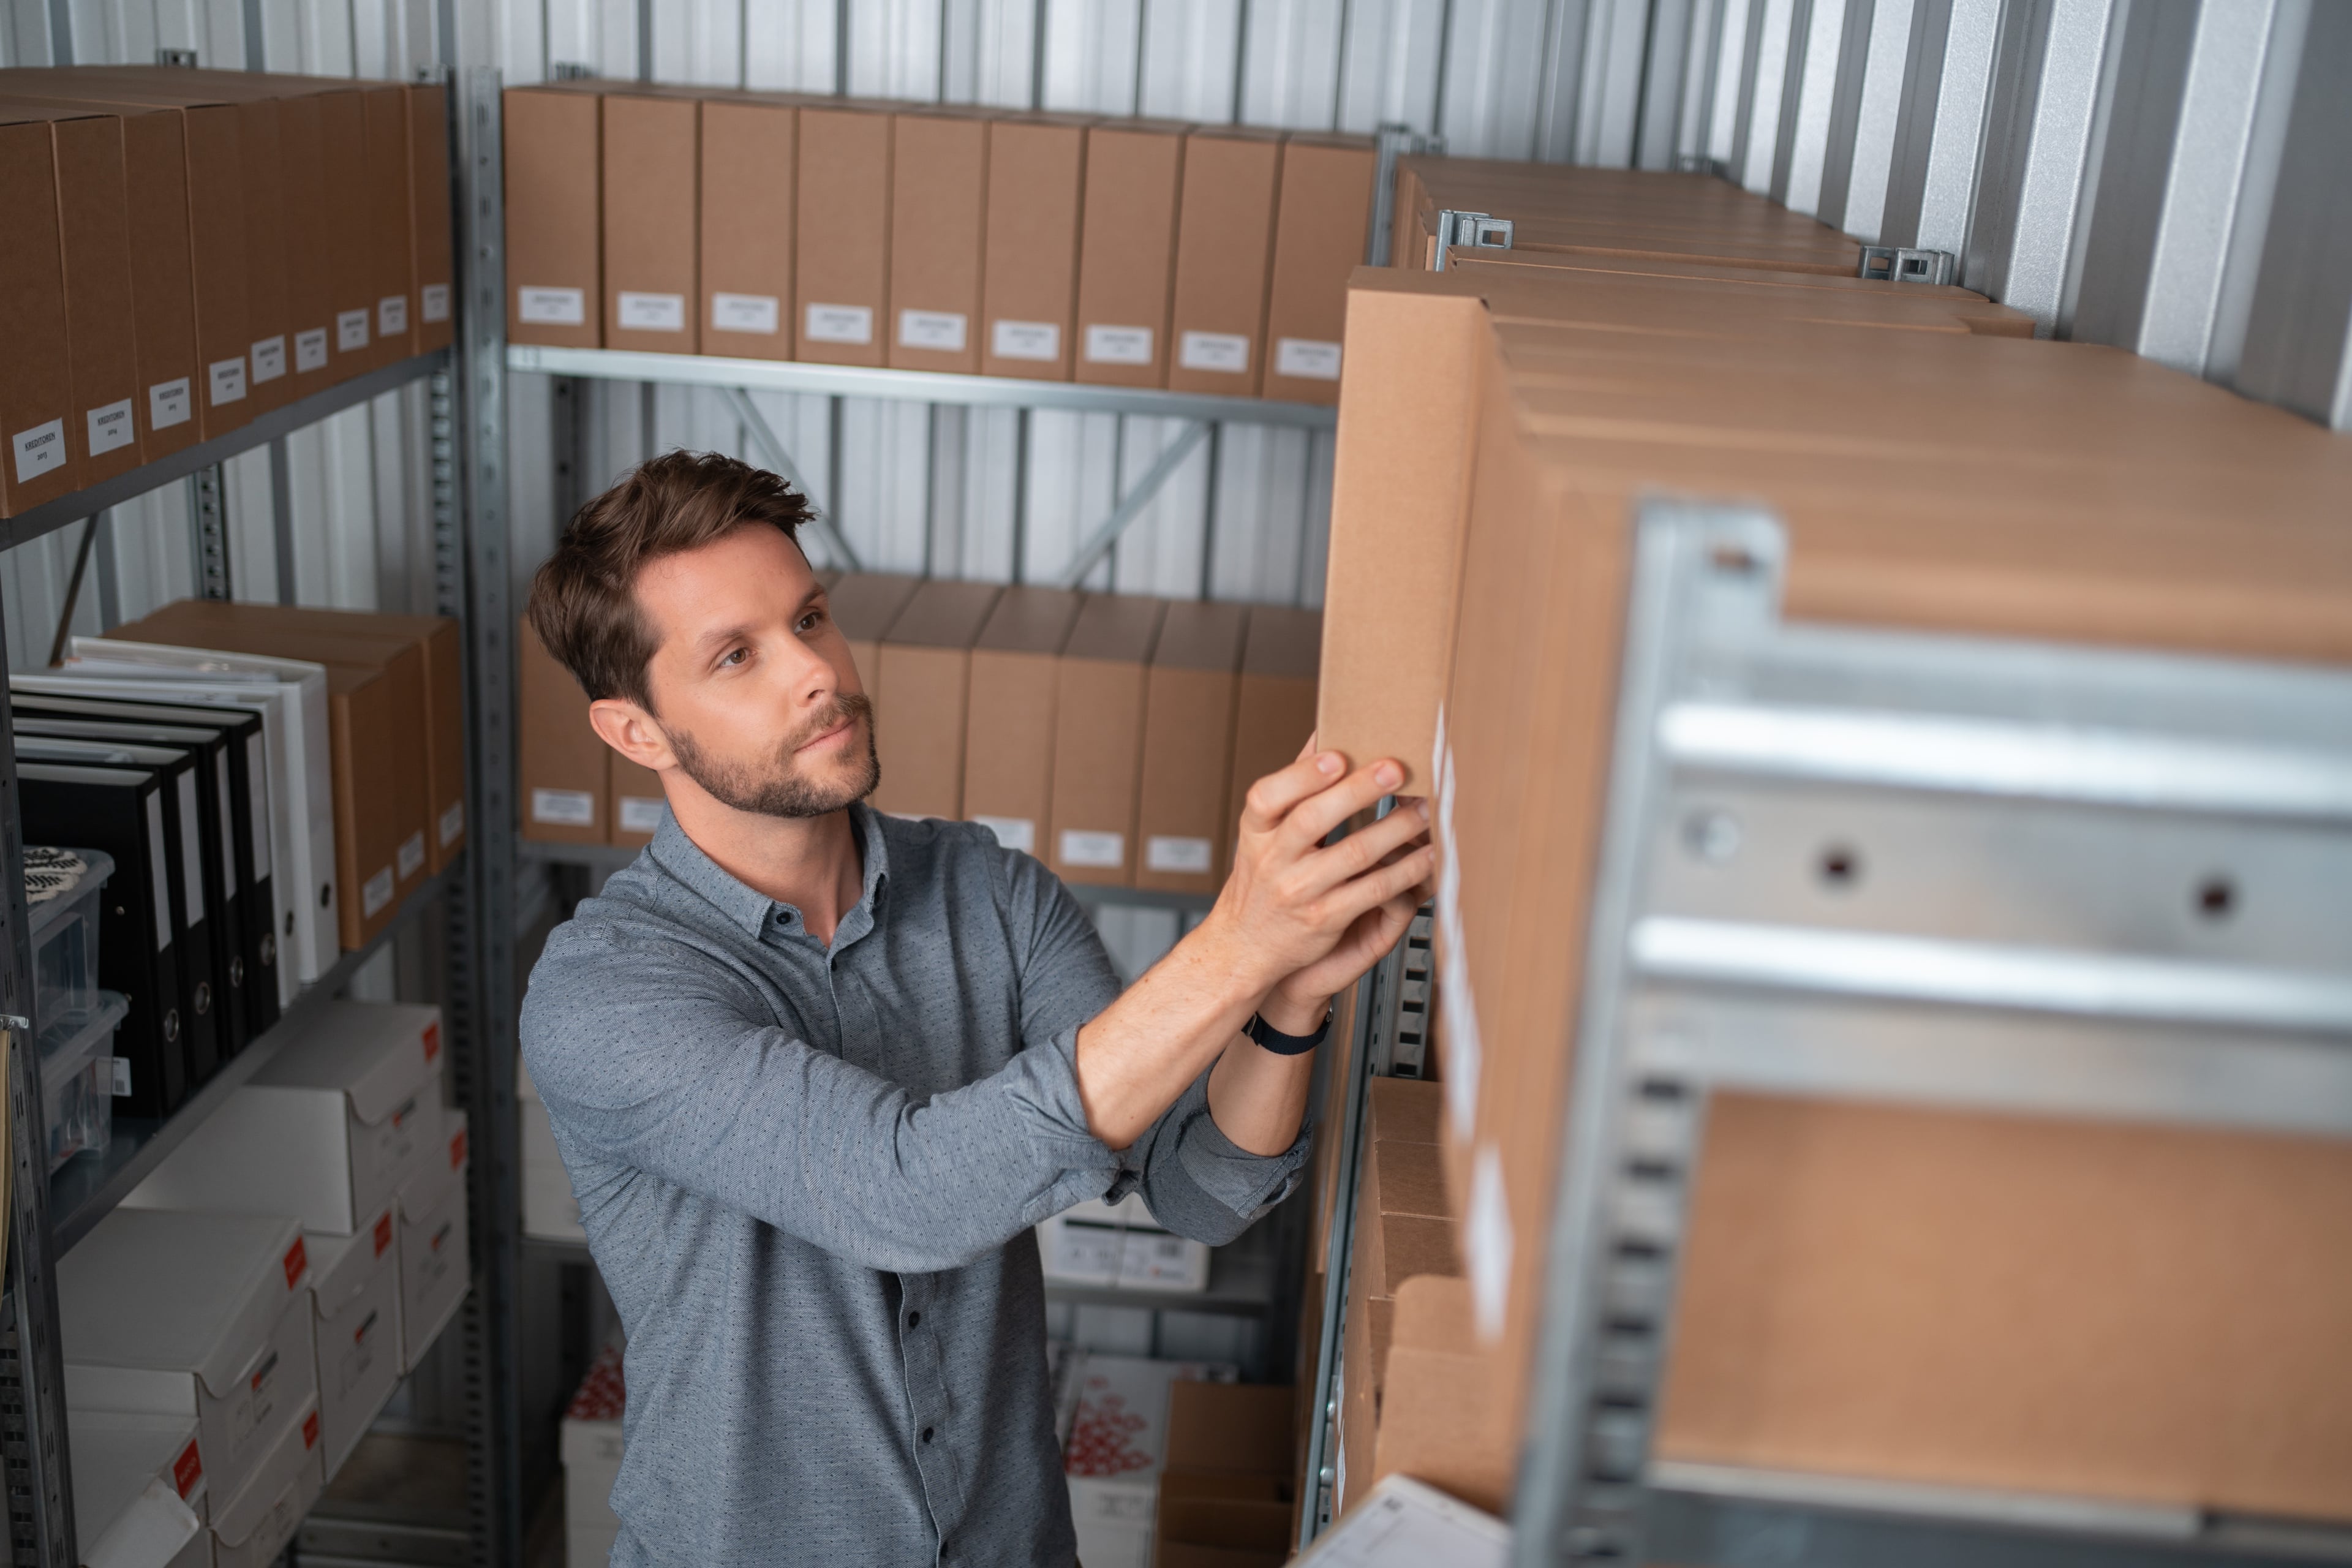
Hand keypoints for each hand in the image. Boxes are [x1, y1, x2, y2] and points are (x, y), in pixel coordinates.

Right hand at [1201, 738, 1435, 1001]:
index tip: (1338, 756)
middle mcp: (1273, 860)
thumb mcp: (1263, 833)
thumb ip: (1293, 786)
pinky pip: (1373, 889)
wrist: (1243, 948)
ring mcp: (1299, 890)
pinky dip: (1404, 870)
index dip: (1302, 774)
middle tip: (1396, 769)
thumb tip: (1322, 732)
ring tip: (1424, 809)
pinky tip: (1425, 855)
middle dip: (1358, 791)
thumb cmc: (1261, 881)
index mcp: (1256, 831)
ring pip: (1353, 853)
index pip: (1268, 796)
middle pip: (1313, 818)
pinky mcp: (1325, 918)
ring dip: (1395, 828)